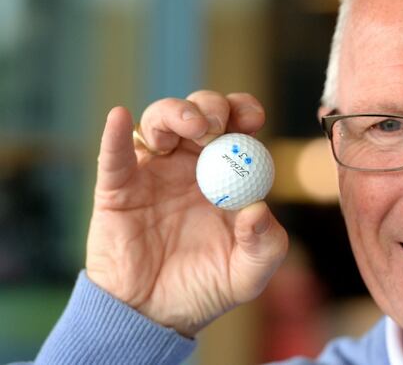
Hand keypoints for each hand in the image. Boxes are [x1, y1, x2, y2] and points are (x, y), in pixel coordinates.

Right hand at [86, 90, 287, 336]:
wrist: (155, 317)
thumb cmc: (207, 288)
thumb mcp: (249, 272)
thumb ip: (265, 244)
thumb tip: (258, 209)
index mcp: (227, 173)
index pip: (237, 127)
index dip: (244, 112)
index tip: (252, 119)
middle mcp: (190, 164)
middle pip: (199, 114)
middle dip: (210, 107)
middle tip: (216, 126)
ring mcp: (153, 173)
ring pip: (159, 123)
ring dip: (174, 114)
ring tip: (191, 129)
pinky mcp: (117, 189)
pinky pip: (114, 157)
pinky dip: (115, 136)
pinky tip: (120, 118)